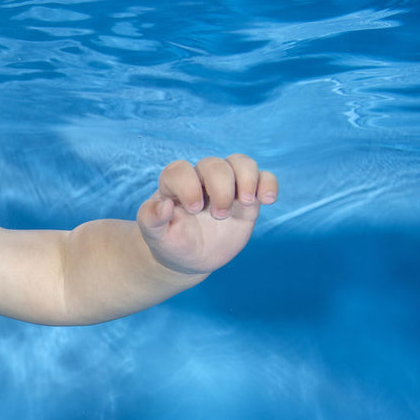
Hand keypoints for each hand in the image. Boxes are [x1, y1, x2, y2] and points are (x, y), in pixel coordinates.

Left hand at [136, 154, 277, 274]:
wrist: (190, 257)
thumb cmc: (170, 242)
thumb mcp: (154, 235)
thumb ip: (150, 219)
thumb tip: (163, 205)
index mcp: (175, 184)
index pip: (180, 170)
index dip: (188, 185)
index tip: (194, 209)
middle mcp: (201, 179)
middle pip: (214, 164)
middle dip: (221, 188)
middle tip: (219, 216)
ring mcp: (227, 186)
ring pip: (241, 163)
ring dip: (247, 178)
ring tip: (248, 202)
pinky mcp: (247, 196)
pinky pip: (263, 177)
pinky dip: (269, 184)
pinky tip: (267, 200)